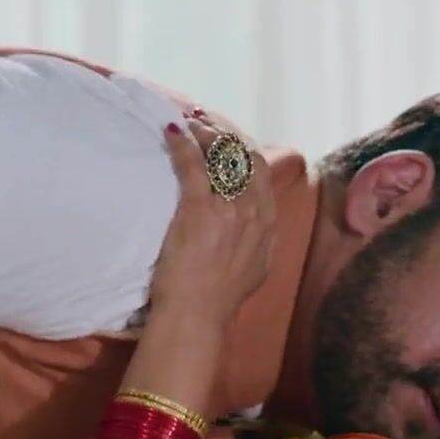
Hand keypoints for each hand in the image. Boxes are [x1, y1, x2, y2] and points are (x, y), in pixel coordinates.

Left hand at [148, 118, 275, 326]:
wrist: (198, 314)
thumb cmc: (220, 299)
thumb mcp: (255, 267)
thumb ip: (258, 241)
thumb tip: (253, 225)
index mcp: (268, 224)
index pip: (262, 171)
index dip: (243, 149)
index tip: (228, 140)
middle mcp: (253, 210)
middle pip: (245, 156)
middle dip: (227, 134)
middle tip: (206, 124)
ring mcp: (227, 208)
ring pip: (221, 155)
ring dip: (205, 132)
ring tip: (189, 125)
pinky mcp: (198, 209)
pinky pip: (192, 165)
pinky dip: (182, 144)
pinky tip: (171, 133)